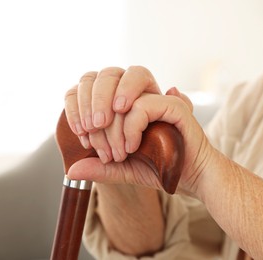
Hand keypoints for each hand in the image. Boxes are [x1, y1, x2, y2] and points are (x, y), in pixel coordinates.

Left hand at [64, 66, 212, 195]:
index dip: (80, 108)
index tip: (85, 142)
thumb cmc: (160, 170)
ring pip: (124, 91)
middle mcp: (141, 95)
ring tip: (116, 148)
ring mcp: (158, 97)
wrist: (191, 178)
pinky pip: (143, 107)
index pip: (94, 86)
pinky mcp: (174, 106)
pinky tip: (133, 147)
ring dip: (112, 121)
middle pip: (106, 79)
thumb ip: (100, 168)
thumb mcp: (123, 170)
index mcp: (126, 104)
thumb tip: (71, 170)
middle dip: (94, 113)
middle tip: (98, 145)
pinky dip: (132, 128)